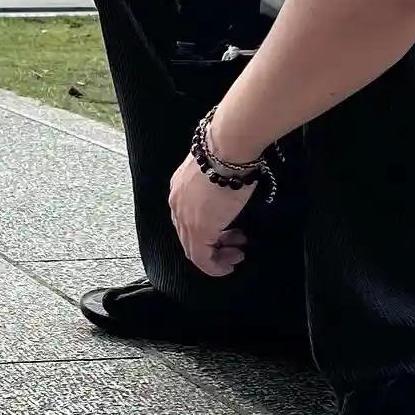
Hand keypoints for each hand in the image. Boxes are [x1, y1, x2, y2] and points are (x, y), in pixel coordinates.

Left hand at [168, 153, 253, 276]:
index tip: (228, 233)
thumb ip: (214, 188)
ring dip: (217, 256)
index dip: (207, 230)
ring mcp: (185, 218)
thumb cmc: (228, 154)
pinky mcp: (198, 229)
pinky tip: (229, 264)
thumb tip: (226, 196)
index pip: (187, 219)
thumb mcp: (216, 173)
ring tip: (237, 254)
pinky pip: (201, 258)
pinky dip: (214, 266)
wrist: (227, 148)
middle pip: (189, 236)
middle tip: (235, 248)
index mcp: (180, 189)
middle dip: (214, 246)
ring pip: (194, 249)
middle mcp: (177, 204)